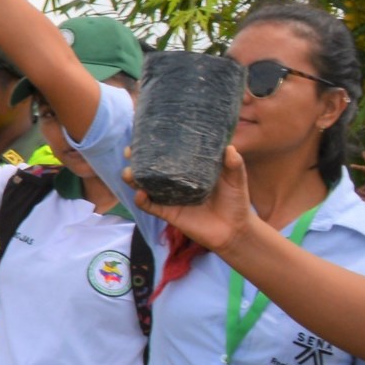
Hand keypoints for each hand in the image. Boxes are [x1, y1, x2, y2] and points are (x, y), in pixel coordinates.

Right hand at [134, 145, 250, 249]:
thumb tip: (229, 148)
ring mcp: (170, 198)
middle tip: (130, 151)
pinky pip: (151, 207)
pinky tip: (140, 194)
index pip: (169, 155)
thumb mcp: (236, 179)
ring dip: (134, 180)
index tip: (144, 135)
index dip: (154, 146)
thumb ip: (234, 164)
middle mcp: (175, 183)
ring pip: (145, 187)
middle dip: (136, 160)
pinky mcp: (169, 214)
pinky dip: (143, 201)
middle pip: (150, 169)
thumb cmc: (236, 201)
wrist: (235, 230)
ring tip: (128, 173)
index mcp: (189, 170)